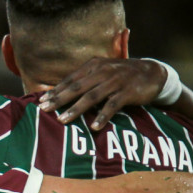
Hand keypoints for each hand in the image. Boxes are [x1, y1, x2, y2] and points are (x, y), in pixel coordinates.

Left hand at [39, 58, 164, 129]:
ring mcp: (116, 81)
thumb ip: (84, 80)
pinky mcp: (128, 92)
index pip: (70, 79)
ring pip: (92, 97)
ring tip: (62, 120)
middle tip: (45, 109)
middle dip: (59, 99)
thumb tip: (60, 93)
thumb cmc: (120, 75)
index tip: (41, 101)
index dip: (55, 90)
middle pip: (77, 87)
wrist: (152, 72)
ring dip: (76, 109)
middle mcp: (103, 71)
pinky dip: (102, 116)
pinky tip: (94, 127)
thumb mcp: (102, 71)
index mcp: (94, 66)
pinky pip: (112, 105)